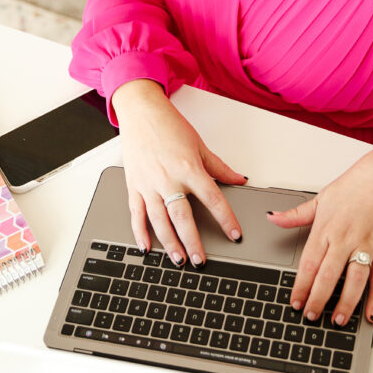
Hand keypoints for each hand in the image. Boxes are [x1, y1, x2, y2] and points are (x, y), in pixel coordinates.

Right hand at [112, 79, 246, 266]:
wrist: (140, 110)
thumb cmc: (168, 125)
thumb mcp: (199, 145)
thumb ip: (219, 167)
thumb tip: (239, 180)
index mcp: (188, 168)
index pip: (213, 199)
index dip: (226, 219)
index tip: (234, 235)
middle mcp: (167, 178)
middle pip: (183, 217)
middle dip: (193, 242)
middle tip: (200, 261)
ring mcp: (148, 184)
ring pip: (159, 220)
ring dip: (169, 243)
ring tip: (178, 260)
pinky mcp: (133, 185)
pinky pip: (136, 214)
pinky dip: (140, 232)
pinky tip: (147, 247)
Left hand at [267, 142, 372, 325]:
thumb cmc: (354, 186)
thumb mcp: (321, 198)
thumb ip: (296, 215)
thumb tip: (273, 218)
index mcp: (326, 228)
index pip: (309, 263)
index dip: (301, 286)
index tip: (294, 302)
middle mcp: (345, 238)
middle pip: (328, 275)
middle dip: (318, 299)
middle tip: (310, 316)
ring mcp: (367, 245)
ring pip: (355, 280)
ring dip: (346, 303)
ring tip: (336, 320)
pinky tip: (372, 314)